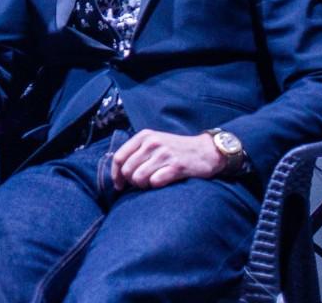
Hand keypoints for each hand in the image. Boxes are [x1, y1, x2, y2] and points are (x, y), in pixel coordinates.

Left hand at [108, 130, 225, 190]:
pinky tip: (161, 182)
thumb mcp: (155, 142)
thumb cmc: (177, 149)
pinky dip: (155, 186)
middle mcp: (152, 143)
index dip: (115, 174)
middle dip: (131, 182)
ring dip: (143, 186)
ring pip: (139, 178)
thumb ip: (137, 152)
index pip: (118, 157)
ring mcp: (164, 154)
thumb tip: (119, 172)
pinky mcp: (176, 167)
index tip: (119, 185)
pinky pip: (155, 182)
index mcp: (144, 136)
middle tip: (140, 184)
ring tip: (151, 183)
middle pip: (127, 170)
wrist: (206, 150)